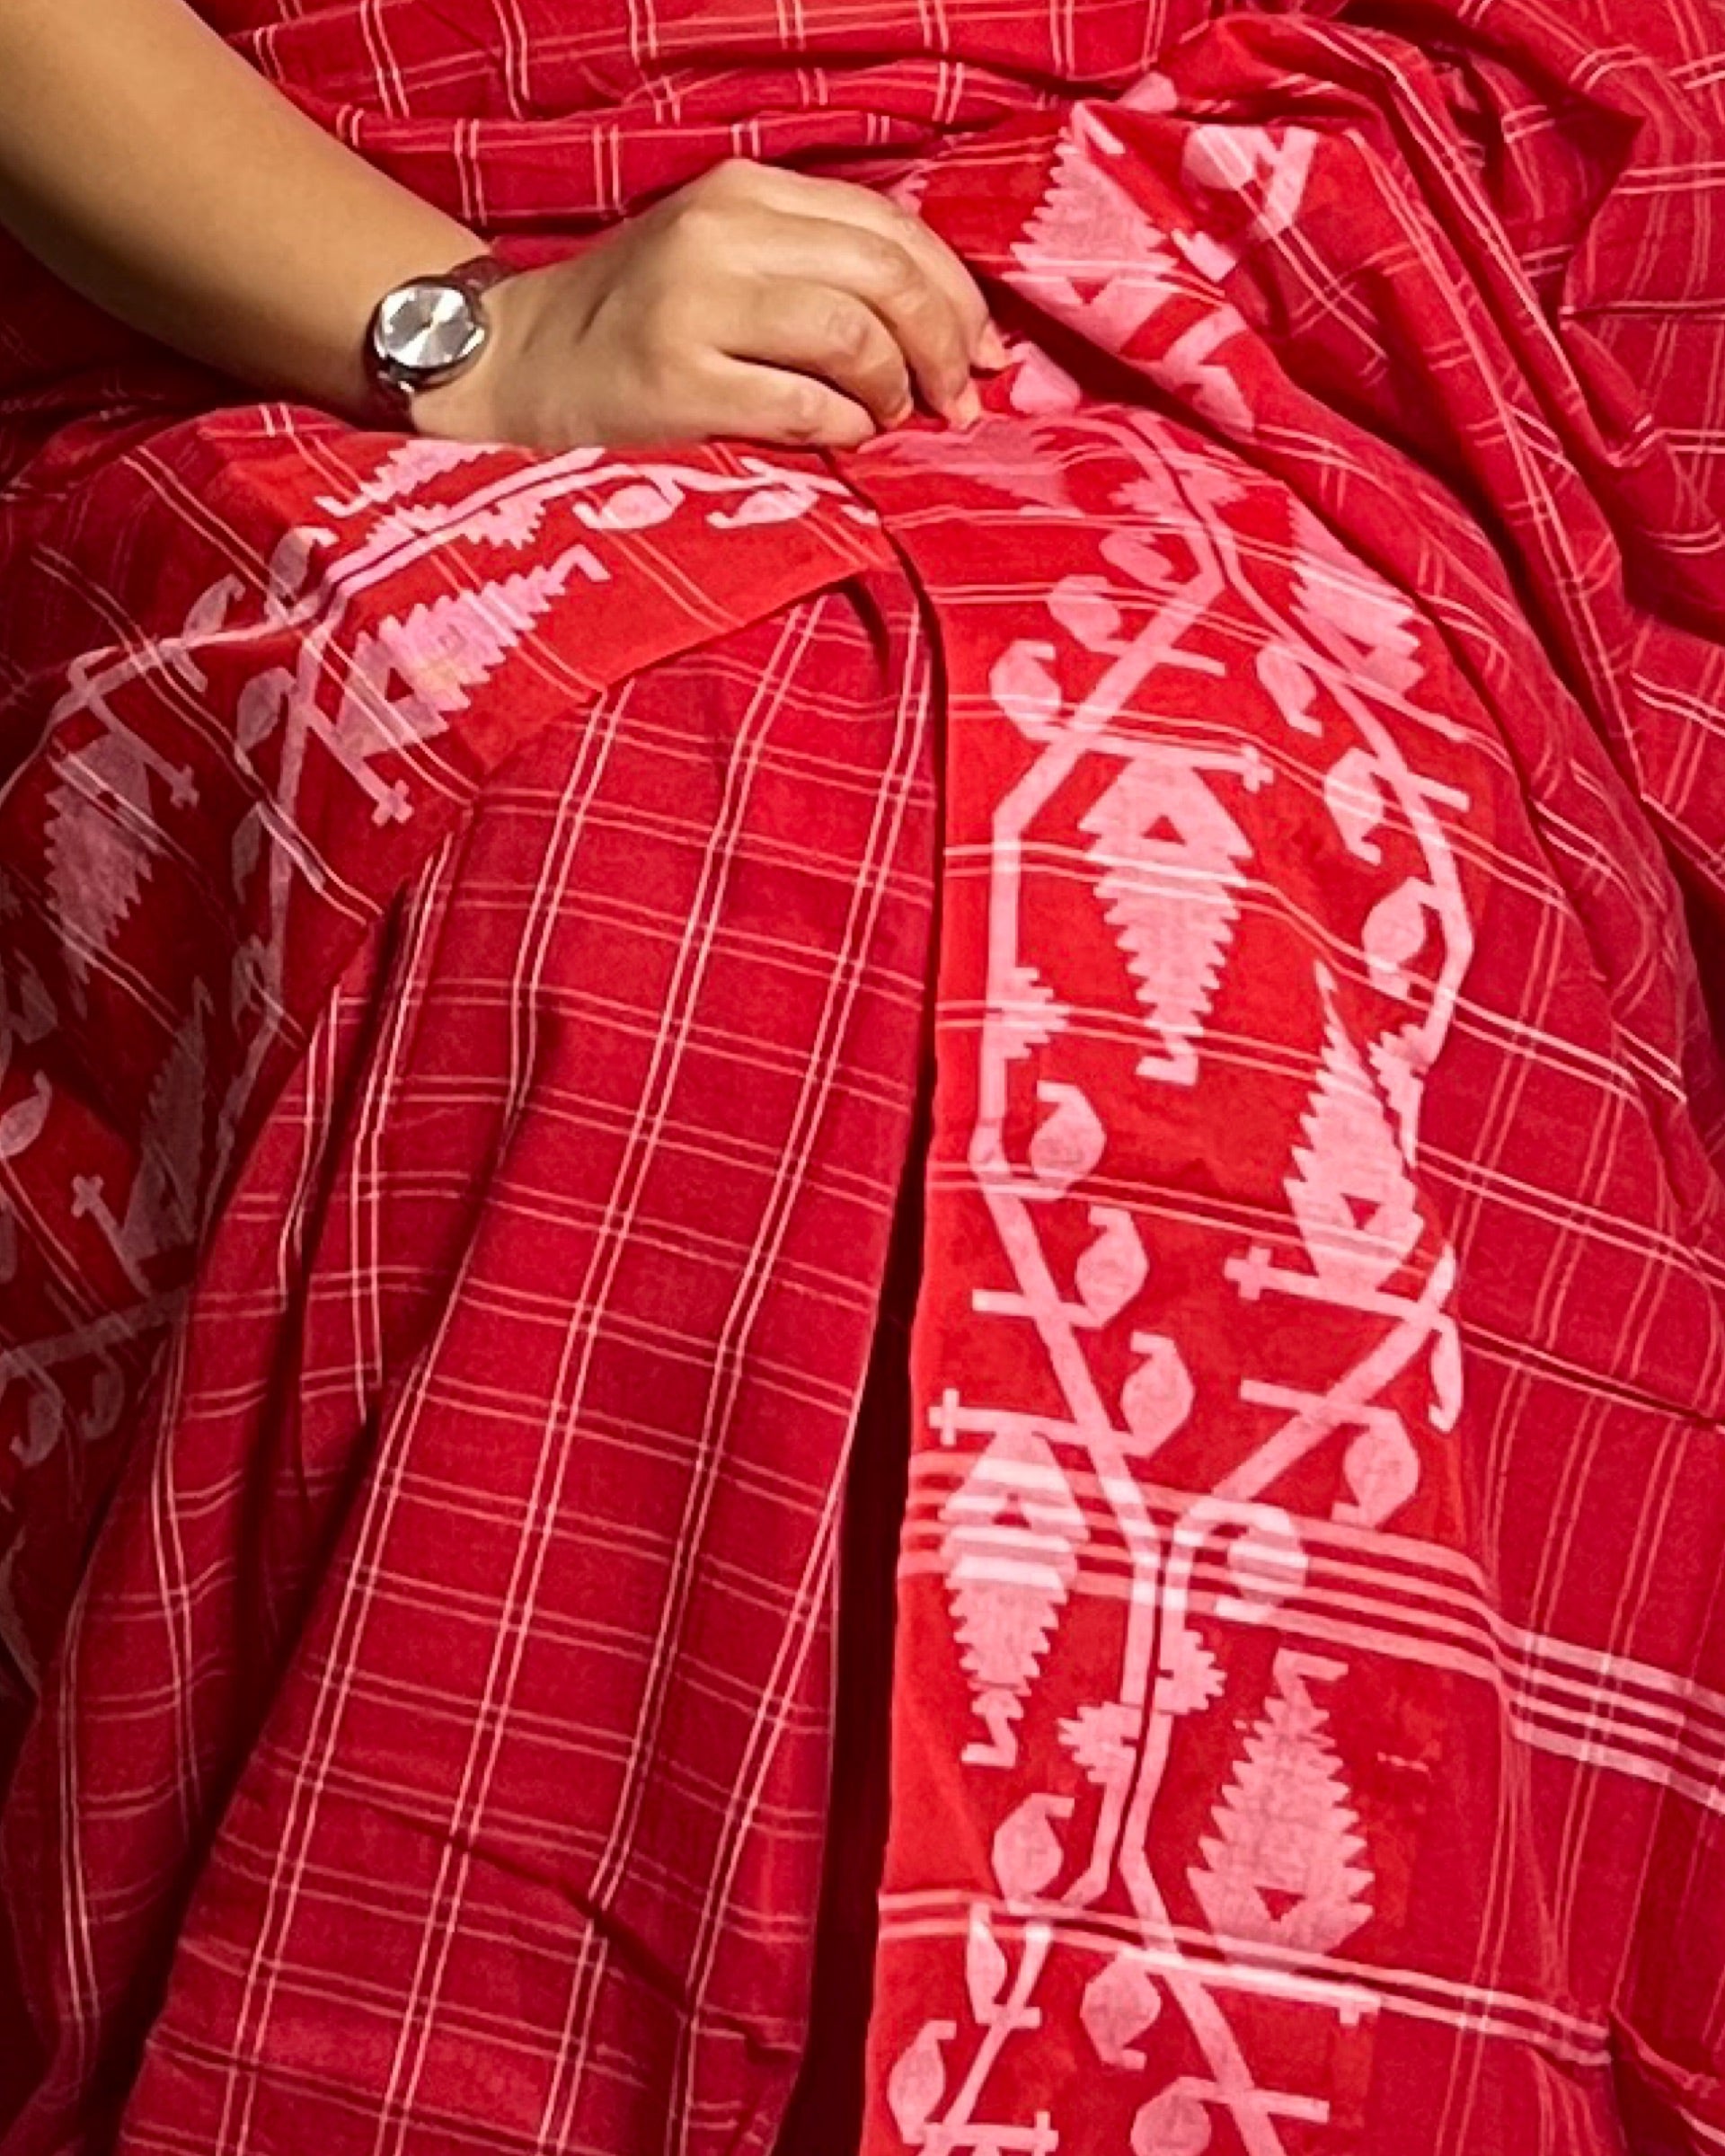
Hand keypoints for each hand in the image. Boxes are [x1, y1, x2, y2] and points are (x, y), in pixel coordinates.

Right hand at [414, 158, 1003, 452]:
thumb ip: (822, 274)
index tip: (986, 352)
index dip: (954, 292)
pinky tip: (843, 438)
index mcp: (744, 193)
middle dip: (944, 344)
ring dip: (895, 389)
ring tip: (887, 420)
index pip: (888, 226)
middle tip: (958, 400)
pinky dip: (845, 427)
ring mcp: (696, 302)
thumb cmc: (638, 328)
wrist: (515, 365)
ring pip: (854, 333)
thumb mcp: (727, 265)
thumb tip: (953, 334)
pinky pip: (805, 402)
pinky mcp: (677, 378)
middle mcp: (722, 232)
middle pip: (885, 274)